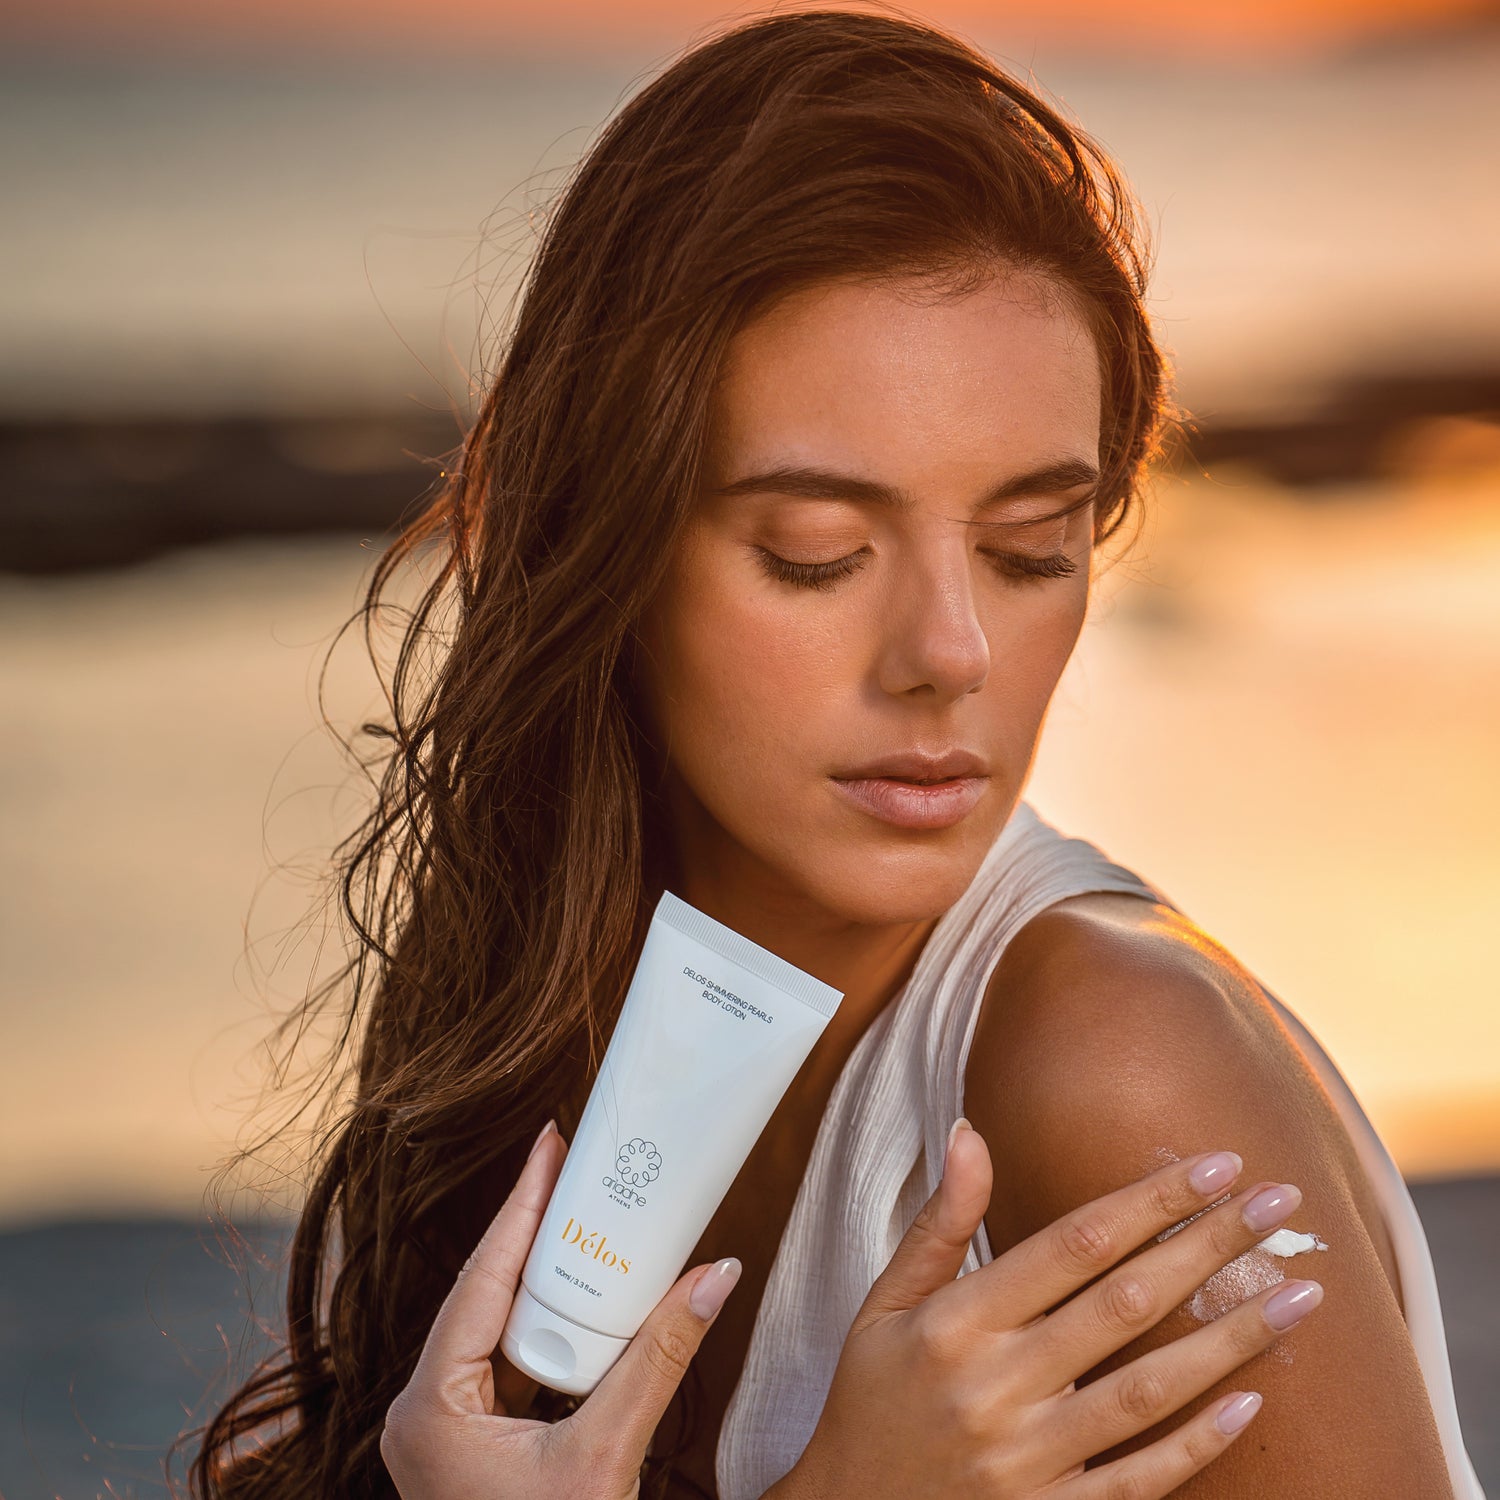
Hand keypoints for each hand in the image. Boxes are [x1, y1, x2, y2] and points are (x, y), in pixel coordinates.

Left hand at [378, 1120, 741, 1499]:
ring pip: (494, 1324)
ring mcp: (444, 1430)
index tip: (547, 1144)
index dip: (518, 1204)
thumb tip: (714, 1277)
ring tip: (581, 1217)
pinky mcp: (470, 1443)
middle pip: (483, 1292)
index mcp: (431, 1408)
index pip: (479, 1278)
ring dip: (541, 1275)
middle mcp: (423, 1412)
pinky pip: (505, 1360)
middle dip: (532, 1229)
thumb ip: (658, 1361)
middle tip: (573, 1169)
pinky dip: (544, 1323)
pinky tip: (578, 1296)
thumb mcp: (607, 1456)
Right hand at [772, 1122, 1320, 1498]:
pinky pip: (1139, 1481)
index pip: (1075, 1243)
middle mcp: (995, 1386)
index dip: (1151, 1200)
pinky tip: (1254, 1401)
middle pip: (1126, 1303)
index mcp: (956, 1322)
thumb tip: (969, 1132)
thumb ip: (938, 1223)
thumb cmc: (871, 1400)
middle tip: (1280, 1199)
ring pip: (1148, 1390)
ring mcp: (1027, 1460)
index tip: (1215, 1163)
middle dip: (1211, 1245)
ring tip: (1303, 1295)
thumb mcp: (884, 1305)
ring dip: (1232, 1339)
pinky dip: (1198, 1443)